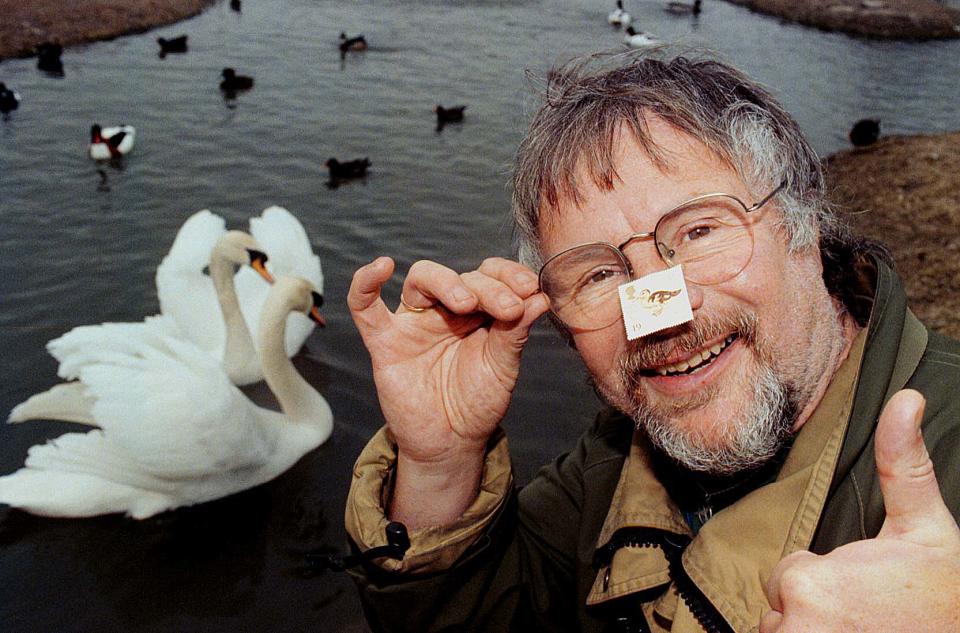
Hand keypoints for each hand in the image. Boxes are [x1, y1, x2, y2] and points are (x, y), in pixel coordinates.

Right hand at [348, 255, 547, 466]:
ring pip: (422, 279)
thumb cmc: (478, 401)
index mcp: (477, 310)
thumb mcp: (503, 365)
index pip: (490, 275)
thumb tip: (541, 297)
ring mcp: (414, 323)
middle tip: (510, 310)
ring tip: (467, 303)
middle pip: (462, 277)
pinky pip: (365, 308)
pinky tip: (382, 265)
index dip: (509, 275)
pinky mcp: (385, 344)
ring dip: (446, 282)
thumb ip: (516, 331)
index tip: (531, 289)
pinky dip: (365, 283)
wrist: (452, 442)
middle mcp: (444, 309)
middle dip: (489, 288)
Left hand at [760, 389, 959, 632]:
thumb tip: (906, 399)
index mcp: (810, 584)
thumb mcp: (926, 529)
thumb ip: (901, 466)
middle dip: (817, 606)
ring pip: (784, 632)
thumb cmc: (946, 596)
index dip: (826, 577)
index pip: (787, 574)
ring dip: (814, 631)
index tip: (868, 587)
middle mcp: (795, 625)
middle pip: (782, 604)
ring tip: (865, 630)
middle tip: (868, 613)